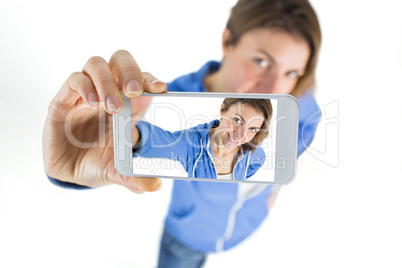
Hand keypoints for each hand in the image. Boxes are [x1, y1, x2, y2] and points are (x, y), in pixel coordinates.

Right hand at [42, 50, 166, 192]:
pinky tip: (92, 102)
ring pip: (97, 65)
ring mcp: (87, 94)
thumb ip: (134, 177)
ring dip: (107, 81)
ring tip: (111, 106)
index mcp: (129, 105)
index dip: (151, 80)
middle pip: (121, 62)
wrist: (69, 173)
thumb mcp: (118, 171)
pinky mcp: (64, 99)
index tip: (160, 89)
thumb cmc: (99, 164)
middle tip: (134, 91)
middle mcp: (109, 94)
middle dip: (130, 71)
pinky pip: (74, 80)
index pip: (142, 80)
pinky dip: (84, 86)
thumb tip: (154, 186)